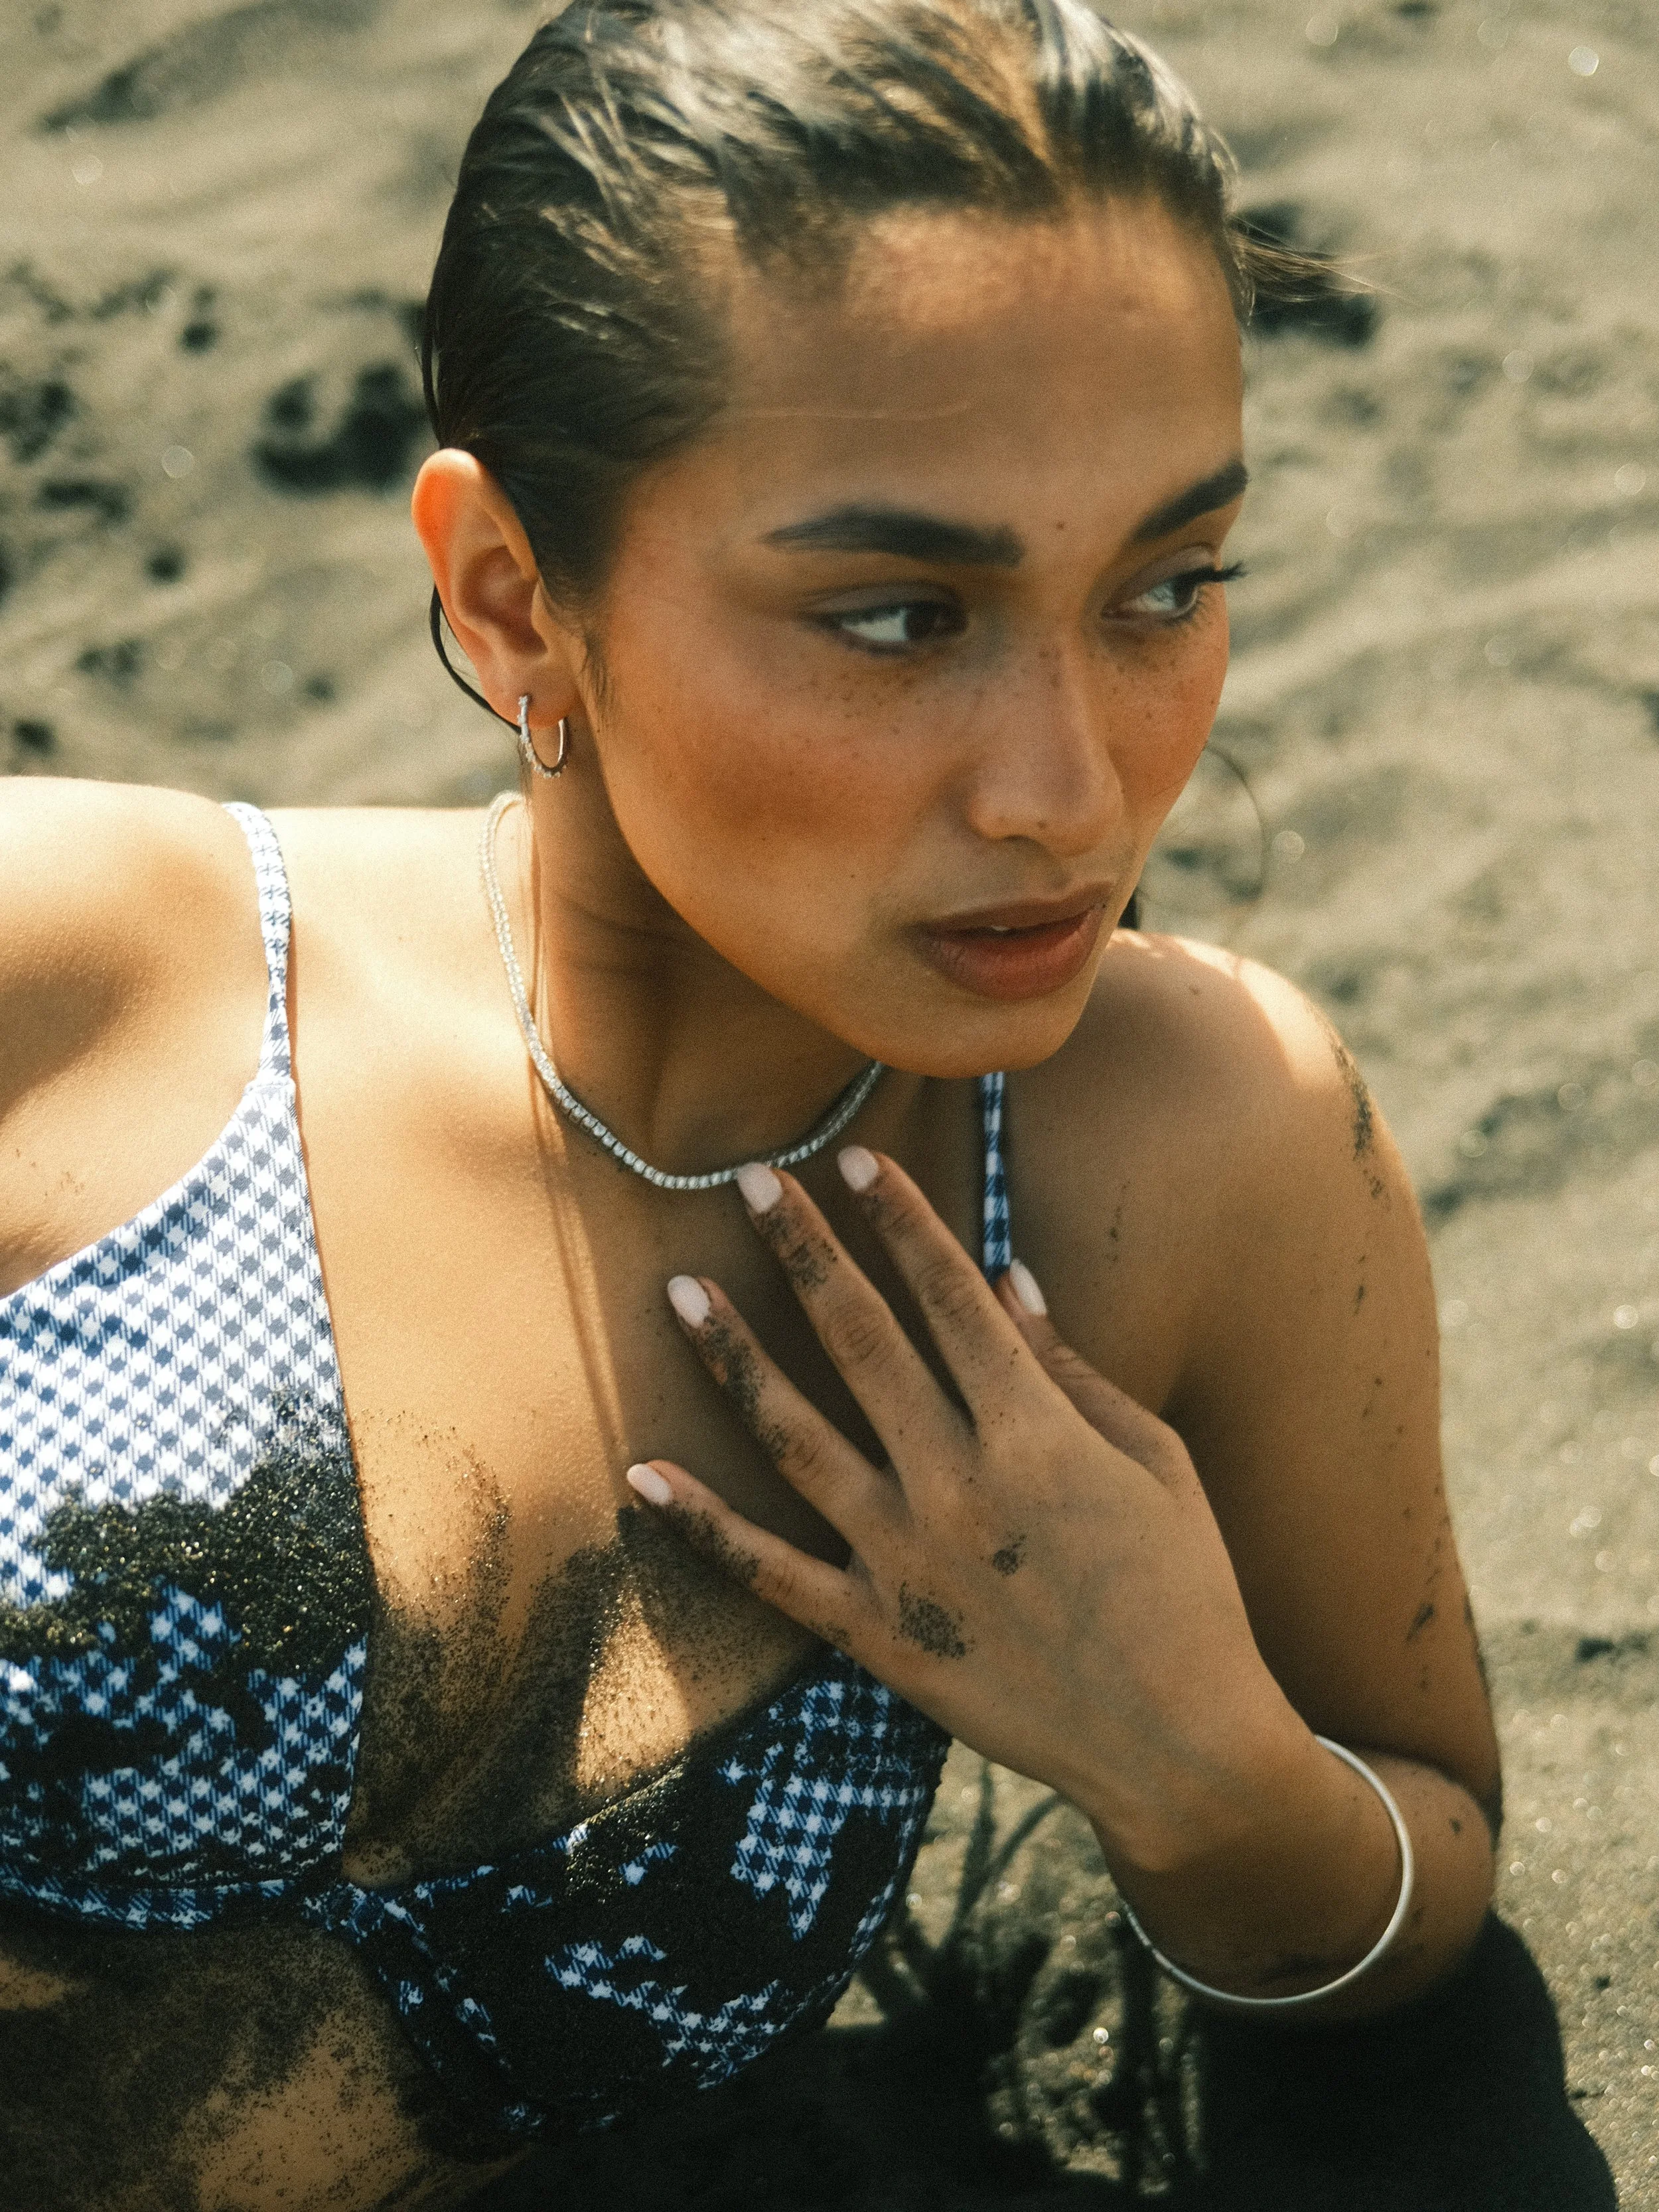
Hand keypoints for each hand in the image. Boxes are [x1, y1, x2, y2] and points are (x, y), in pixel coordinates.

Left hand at [626, 1145, 1305, 1876]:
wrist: (1180, 1746)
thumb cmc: (1187, 1590)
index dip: (899, 1220)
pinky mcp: (875, 1636)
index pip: (950, 1298)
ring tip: (680, 1291)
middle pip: (861, 1342)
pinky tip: (644, 1473)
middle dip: (803, 1250)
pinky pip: (769, 1573)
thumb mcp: (1155, 1462)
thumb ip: (1072, 1369)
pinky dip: (702, 1526)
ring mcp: (906, 1564)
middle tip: (748, 1179)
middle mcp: (958, 1485)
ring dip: (735, 1358)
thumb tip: (1005, 1275)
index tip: (854, 1159)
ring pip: (795, 1440)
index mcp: (1036, 1434)